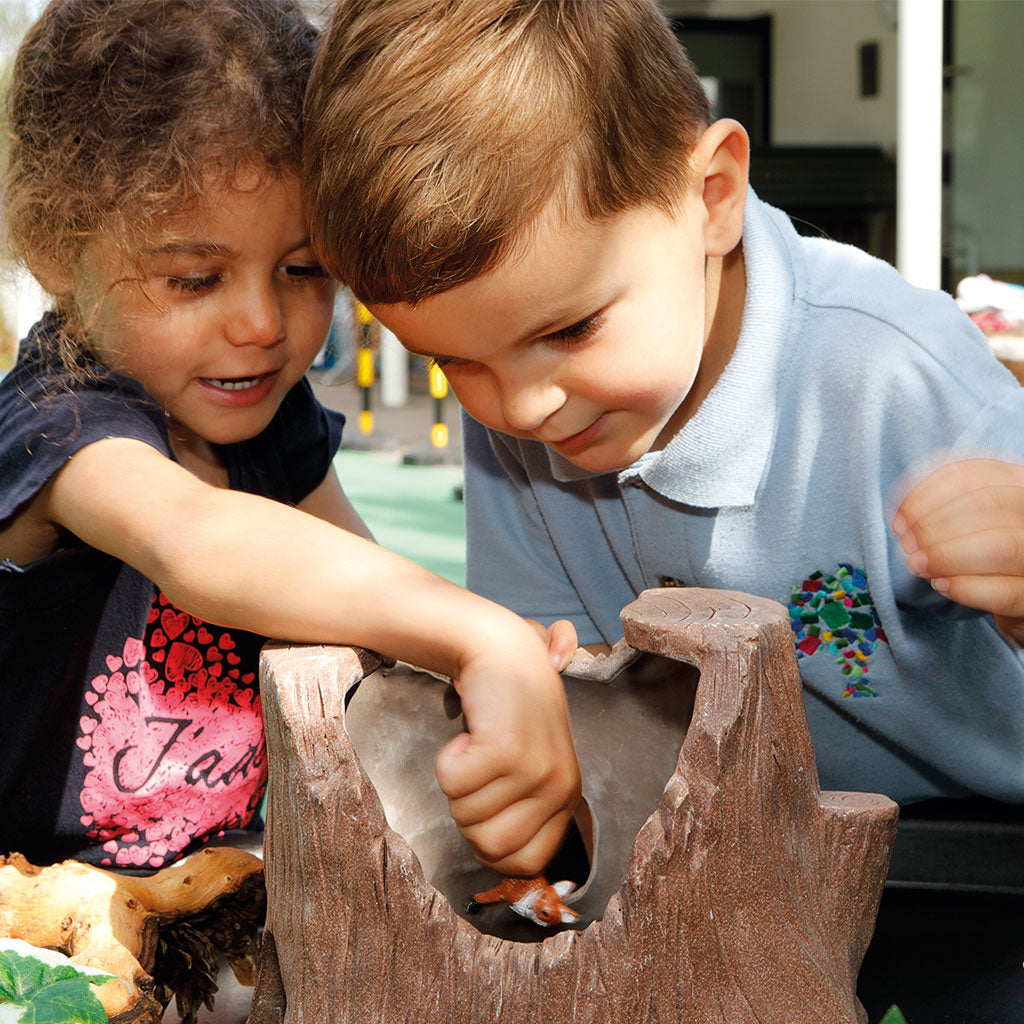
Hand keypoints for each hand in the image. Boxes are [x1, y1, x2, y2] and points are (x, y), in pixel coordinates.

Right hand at [434, 626, 581, 875]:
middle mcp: (559, 786)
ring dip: (457, 780)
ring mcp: (535, 768)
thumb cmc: (506, 709)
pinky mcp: (507, 748)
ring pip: (465, 814)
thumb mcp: (528, 765)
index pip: (526, 864)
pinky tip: (469, 732)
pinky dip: (447, 759)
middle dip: (467, 812)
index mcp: (567, 797)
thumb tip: (506, 873)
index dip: (490, 846)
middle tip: (478, 769)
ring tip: (476, 744)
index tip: (483, 808)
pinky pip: (452, 782)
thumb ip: (521, 814)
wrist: (500, 648)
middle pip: (490, 848)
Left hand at [893, 457, 1023, 644]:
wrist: (1018, 590)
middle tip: (906, 544)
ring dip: (946, 555)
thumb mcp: (970, 520)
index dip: (928, 492)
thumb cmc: (987, 553)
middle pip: (987, 504)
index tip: (900, 516)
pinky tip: (942, 585)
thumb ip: (943, 510)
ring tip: (918, 565)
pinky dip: (966, 587)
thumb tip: (903, 520)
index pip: (974, 473)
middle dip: (933, 524)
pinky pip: (1006, 591)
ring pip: (999, 545)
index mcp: (1018, 484)